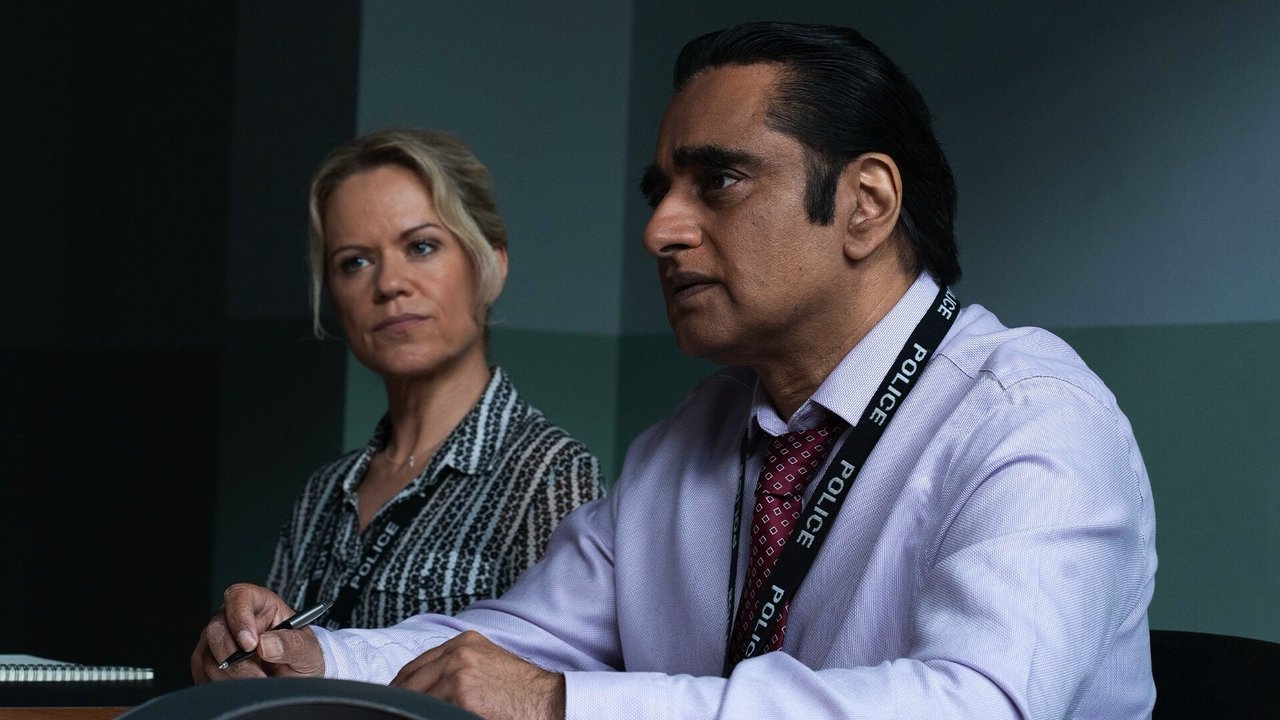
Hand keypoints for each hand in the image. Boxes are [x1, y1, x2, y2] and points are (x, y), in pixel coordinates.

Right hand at [191, 582, 324, 682]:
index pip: (240, 596)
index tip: (250, 645)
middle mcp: (234, 618)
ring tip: (257, 682)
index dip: (240, 618)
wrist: (294, 679)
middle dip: (234, 657)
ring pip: (207, 655)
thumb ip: (293, 645)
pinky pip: (202, 673)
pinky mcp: (208, 661)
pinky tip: (242, 687)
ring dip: (231, 676)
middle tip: (257, 675)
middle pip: (216, 628)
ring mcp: (218, 639)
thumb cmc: (301, 656)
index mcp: (260, 604)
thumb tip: (266, 644)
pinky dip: (221, 683)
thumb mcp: (308, 650)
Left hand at [391, 630, 564, 719]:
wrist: (548, 702)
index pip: (413, 667)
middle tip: (393, 715)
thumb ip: (455, 668)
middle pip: (407, 682)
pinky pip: (429, 712)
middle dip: (399, 702)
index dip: (399, 688)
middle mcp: (457, 654)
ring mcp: (457, 675)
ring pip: (414, 700)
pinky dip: (425, 717)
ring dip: (411, 712)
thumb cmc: (521, 690)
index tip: (393, 702)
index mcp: (463, 643)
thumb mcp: (487, 664)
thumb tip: (422, 689)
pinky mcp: (461, 697)